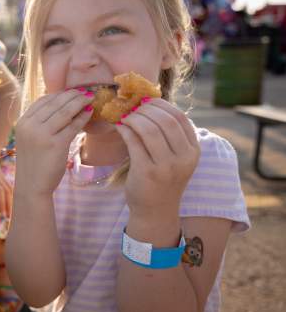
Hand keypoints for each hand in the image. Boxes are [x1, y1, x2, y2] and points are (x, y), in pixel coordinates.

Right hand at [15, 90, 93, 197]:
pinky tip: (89, 113)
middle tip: (85, 91)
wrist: (32, 186)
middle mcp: (30, 126)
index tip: (72, 92)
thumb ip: (40, 123)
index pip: (42, 101)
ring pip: (65, 112)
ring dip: (79, 102)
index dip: (59, 94)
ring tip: (90, 98)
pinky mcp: (55, 144)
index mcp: (22, 122)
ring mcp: (42, 134)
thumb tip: (60, 106)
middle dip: (72, 95)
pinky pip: (72, 126)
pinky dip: (82, 117)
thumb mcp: (31, 139)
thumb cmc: (34, 163)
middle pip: (55, 103)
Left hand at [115, 98, 199, 221]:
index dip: (160, 105)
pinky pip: (133, 141)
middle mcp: (183, 158)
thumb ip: (168, 134)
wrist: (156, 211)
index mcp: (193, 151)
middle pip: (164, 120)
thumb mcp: (174, 157)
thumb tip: (149, 102)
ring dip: (133, 117)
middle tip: (131, 106)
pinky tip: (119, 126)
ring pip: (148, 129)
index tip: (145, 101)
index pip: (179, 117)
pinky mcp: (146, 172)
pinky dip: (124, 129)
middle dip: (144, 109)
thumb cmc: (162, 179)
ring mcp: (166, 166)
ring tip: (123, 115)